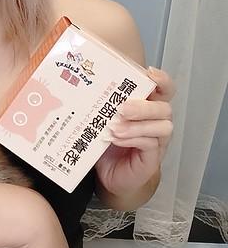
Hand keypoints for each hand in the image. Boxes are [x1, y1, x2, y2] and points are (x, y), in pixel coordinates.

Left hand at [95, 67, 174, 196]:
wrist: (108, 174)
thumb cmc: (107, 142)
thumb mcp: (103, 119)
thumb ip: (101, 102)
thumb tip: (83, 82)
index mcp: (148, 107)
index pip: (165, 89)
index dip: (162, 80)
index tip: (149, 73)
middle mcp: (157, 122)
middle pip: (164, 108)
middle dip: (143, 106)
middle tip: (122, 108)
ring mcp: (158, 141)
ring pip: (162, 127)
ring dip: (137, 125)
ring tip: (115, 127)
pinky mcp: (152, 158)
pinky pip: (150, 145)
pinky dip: (133, 139)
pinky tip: (116, 139)